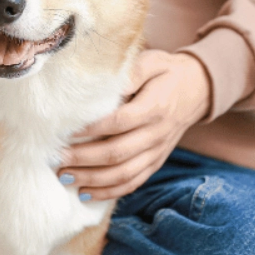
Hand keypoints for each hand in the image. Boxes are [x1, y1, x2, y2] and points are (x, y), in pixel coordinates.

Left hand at [58, 50, 211, 200]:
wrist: (197, 90)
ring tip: (65, 177)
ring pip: (124, 173)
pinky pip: (133, 183)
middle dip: (84, 159)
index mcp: (155, 107)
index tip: (67, 131)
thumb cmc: (166, 73)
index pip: (119, 122)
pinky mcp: (155, 162)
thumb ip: (133, 71)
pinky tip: (86, 193)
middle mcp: (156, 134)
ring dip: (92, 179)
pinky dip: (109, 192)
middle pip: (117, 153)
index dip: (92, 129)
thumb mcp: (153, 61)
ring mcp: (157, 152)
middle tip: (57, 159)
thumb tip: (109, 84)